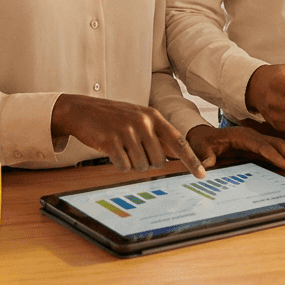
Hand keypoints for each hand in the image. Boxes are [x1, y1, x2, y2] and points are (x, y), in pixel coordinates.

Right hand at [51, 94, 206, 178]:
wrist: (82, 109)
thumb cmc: (113, 117)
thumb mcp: (138, 118)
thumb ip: (156, 134)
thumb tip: (175, 156)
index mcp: (153, 116)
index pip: (178, 141)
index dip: (191, 160)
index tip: (202, 174)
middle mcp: (143, 122)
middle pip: (159, 160)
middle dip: (148, 162)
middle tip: (134, 151)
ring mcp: (127, 131)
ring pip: (142, 165)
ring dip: (132, 163)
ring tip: (122, 149)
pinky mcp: (111, 141)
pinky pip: (124, 166)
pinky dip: (119, 164)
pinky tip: (112, 151)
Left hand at [185, 125, 284, 174]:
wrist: (202, 136)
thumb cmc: (202, 142)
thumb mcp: (200, 148)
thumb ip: (205, 155)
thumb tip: (208, 163)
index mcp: (242, 135)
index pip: (262, 146)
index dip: (275, 156)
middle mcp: (252, 136)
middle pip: (276, 144)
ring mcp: (256, 141)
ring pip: (279, 147)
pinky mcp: (256, 147)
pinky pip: (274, 151)